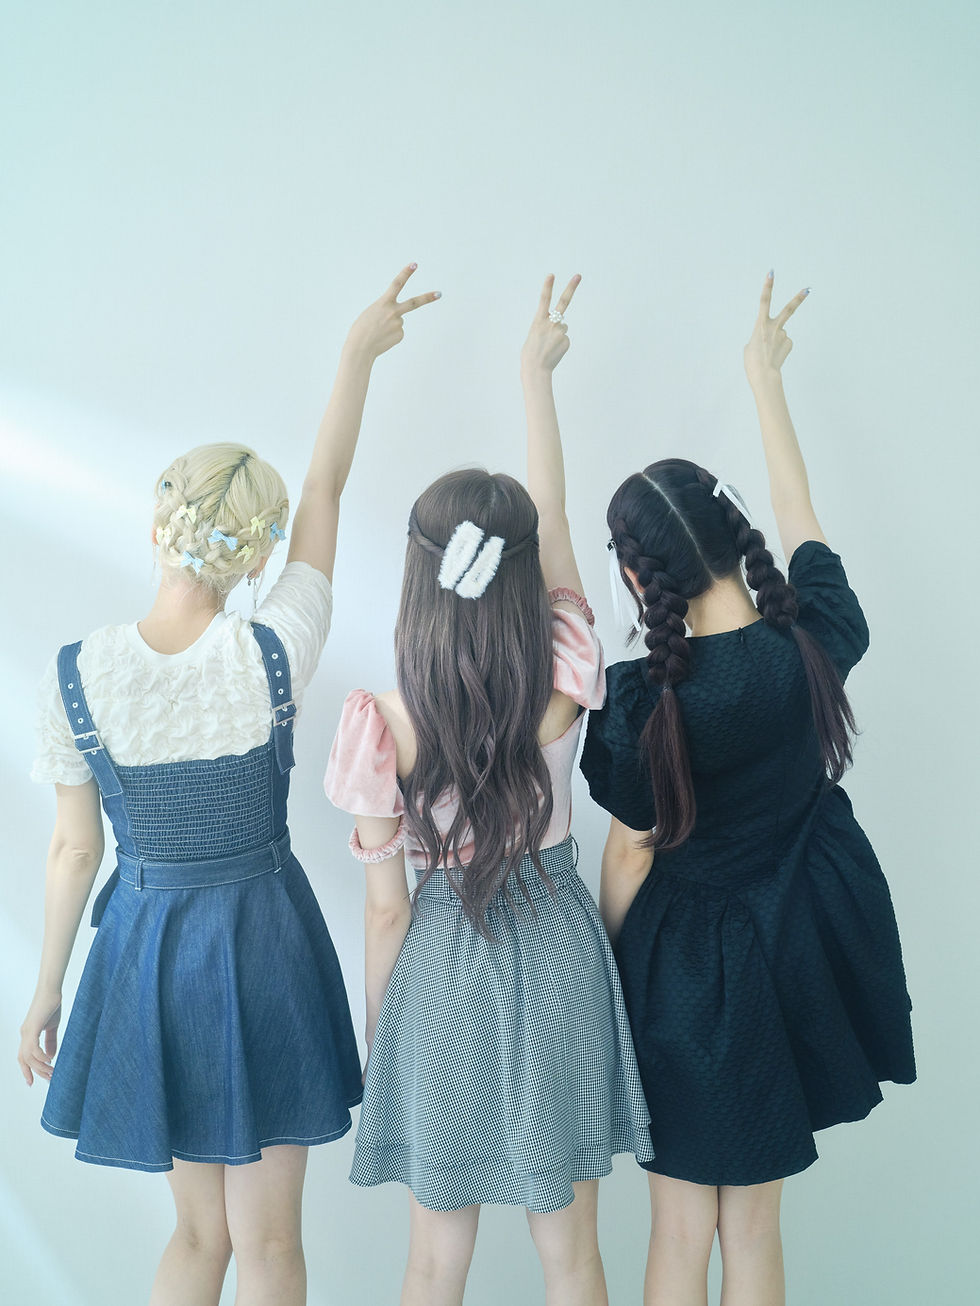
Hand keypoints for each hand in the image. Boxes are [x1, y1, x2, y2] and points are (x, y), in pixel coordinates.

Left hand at [18, 995, 61, 1085]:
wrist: (51, 990)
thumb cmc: (51, 1005)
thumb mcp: (52, 1027)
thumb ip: (50, 1042)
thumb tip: (50, 1057)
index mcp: (27, 1035)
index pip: (23, 1058)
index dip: (26, 1071)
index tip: (32, 1082)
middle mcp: (24, 1035)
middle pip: (25, 1060)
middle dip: (35, 1072)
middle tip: (48, 1079)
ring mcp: (26, 1032)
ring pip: (29, 1057)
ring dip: (40, 1066)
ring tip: (52, 1071)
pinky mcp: (32, 1028)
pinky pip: (33, 1048)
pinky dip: (40, 1056)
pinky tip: (49, 1060)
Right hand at [345, 263, 440, 362]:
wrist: (360, 347)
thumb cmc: (361, 329)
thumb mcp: (372, 312)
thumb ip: (387, 311)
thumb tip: (400, 320)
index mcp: (384, 303)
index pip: (397, 284)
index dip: (406, 273)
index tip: (414, 264)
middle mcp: (394, 312)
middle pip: (414, 303)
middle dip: (427, 298)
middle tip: (439, 294)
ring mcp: (398, 324)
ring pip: (398, 320)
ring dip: (389, 325)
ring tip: (378, 331)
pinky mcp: (400, 335)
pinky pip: (397, 332)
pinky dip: (390, 334)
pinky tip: (382, 338)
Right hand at [521, 273, 581, 377]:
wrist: (536, 369)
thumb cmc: (530, 353)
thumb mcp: (534, 334)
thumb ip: (546, 326)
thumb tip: (562, 326)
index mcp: (538, 321)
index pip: (543, 300)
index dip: (547, 287)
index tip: (551, 275)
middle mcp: (551, 324)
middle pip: (563, 302)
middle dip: (571, 287)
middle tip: (578, 275)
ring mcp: (560, 332)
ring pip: (562, 327)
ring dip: (557, 334)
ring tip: (548, 345)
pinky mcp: (566, 341)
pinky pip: (564, 338)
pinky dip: (560, 343)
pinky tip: (553, 350)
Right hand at [744, 272, 808, 386]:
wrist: (763, 376)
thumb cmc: (752, 361)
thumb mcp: (750, 345)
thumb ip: (761, 334)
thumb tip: (775, 334)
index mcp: (761, 325)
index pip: (764, 301)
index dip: (767, 286)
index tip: (772, 273)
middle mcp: (774, 327)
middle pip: (789, 310)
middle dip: (798, 298)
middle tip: (808, 289)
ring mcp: (784, 335)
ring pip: (780, 333)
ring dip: (774, 341)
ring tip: (768, 353)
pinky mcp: (789, 343)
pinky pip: (784, 342)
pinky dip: (779, 348)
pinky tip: (775, 355)